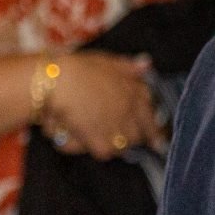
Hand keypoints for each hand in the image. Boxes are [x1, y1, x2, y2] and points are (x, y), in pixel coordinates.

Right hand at [43, 53, 161, 157]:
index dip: (154, 132)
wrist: (55, 81)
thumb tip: (146, 65)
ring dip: (107, 142)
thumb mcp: (106, 61)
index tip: (158, 143)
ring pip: (120, 145)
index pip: (151, 117)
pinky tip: (72, 134)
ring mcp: (119, 127)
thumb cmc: (76, 68)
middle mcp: (132, 111)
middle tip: (107, 134)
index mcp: (135, 91)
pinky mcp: (102, 142)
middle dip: (127, 137)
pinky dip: (86, 146)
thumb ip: (128, 67)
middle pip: (136, 135)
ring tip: (85, 132)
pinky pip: (102, 152)